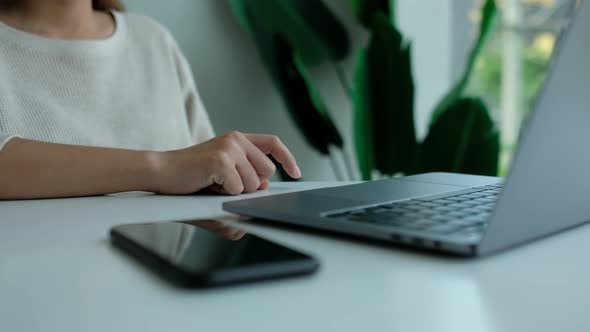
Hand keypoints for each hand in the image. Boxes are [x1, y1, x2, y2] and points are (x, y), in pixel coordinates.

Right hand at [151, 131, 300, 194]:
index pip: (272, 143)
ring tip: (213, 184)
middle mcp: (236, 139)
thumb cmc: (190, 179)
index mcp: (238, 140)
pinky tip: (208, 185)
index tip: (296, 173)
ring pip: (254, 183)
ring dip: (235, 192)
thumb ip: (246, 182)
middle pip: (267, 172)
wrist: (161, 173)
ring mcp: (229, 147)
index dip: (287, 158)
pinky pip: (238, 189)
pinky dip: (224, 194)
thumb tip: (266, 190)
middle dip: (251, 186)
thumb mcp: (222, 179)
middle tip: (225, 185)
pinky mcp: (221, 160)